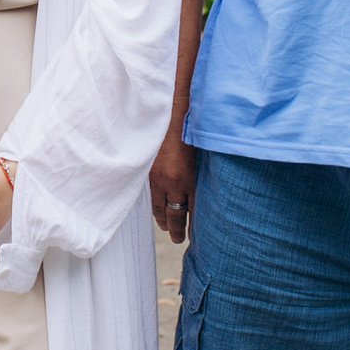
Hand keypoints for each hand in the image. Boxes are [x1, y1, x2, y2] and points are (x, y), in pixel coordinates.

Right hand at [150, 127, 197, 242]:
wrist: (170, 111)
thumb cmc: (191, 130)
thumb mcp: (201, 156)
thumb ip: (202, 176)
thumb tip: (204, 194)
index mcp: (188, 179)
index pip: (192, 212)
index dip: (192, 227)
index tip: (193, 237)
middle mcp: (171, 181)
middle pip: (173, 214)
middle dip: (176, 229)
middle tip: (178, 239)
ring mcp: (156, 176)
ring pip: (158, 206)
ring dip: (163, 218)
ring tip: (167, 226)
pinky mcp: (146, 170)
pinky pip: (150, 194)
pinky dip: (155, 204)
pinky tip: (157, 207)